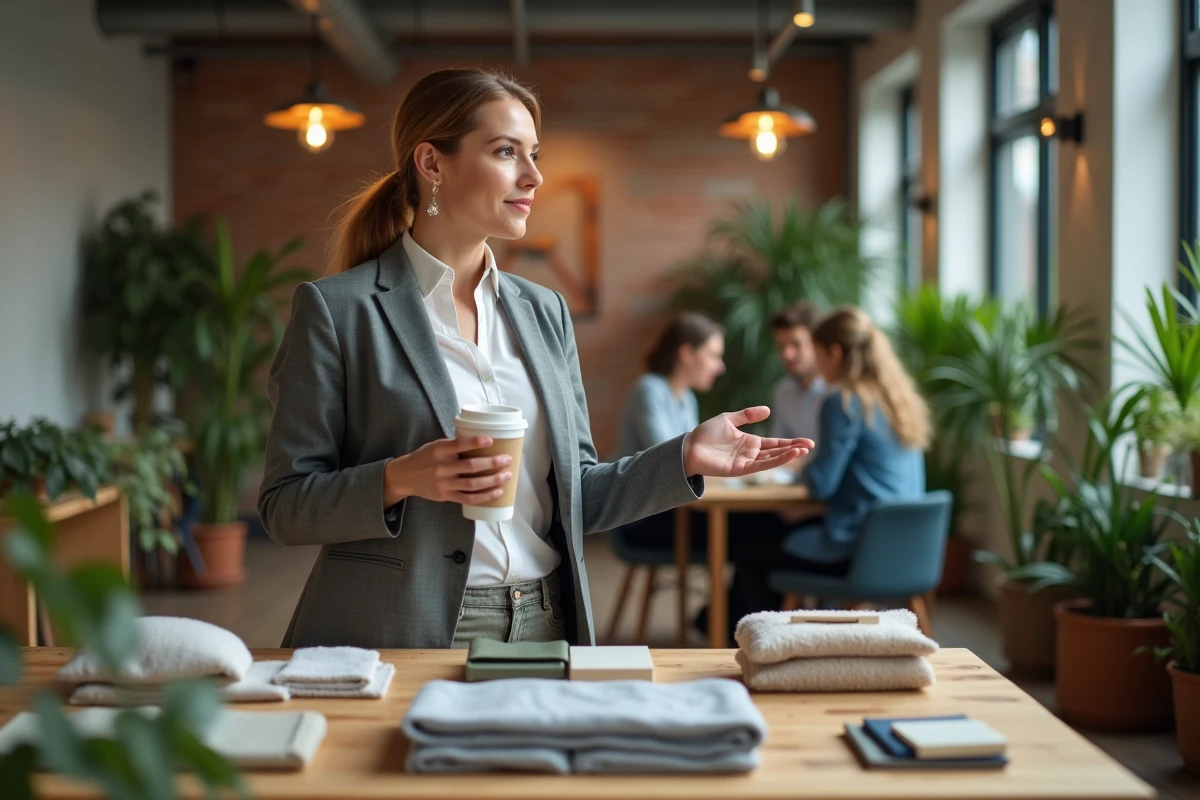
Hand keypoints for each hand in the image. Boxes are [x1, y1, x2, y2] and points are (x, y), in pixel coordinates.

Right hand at [384, 436, 513, 505]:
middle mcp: (442, 467)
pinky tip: (497, 492)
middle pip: (471, 466)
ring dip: (492, 480)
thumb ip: (454, 445)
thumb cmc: (425, 457)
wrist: (405, 476)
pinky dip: (484, 496)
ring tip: (506, 476)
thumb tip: (481, 440)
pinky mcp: (446, 496)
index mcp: (439, 450)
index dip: (475, 443)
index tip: (491, 440)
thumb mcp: (435, 446)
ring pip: (473, 484)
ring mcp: (444, 483)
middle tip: (507, 460)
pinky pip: (468, 498)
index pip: (459, 445)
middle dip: (492, 463)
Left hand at [681, 406, 813, 477]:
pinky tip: (787, 455)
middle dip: (794, 449)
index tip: (806, 441)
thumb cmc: (705, 433)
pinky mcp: (740, 470)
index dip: (790, 442)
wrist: (689, 446)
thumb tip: (768, 410)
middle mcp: (750, 453)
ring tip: (803, 450)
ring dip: (787, 455)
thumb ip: (747, 415)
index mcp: (749, 442)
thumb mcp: (729, 419)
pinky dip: (775, 461)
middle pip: (777, 451)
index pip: (774, 443)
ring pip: (771, 459)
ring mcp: (746, 462)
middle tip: (811, 445)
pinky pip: (761, 466)